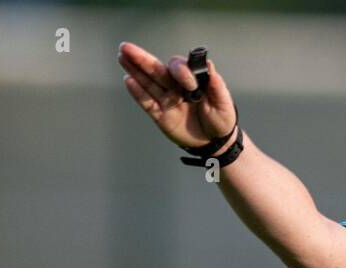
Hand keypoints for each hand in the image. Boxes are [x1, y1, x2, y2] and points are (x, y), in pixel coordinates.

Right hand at [118, 42, 237, 150]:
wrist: (216, 142)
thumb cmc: (221, 119)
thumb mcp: (224, 103)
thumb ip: (216, 86)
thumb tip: (209, 65)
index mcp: (191, 80)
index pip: (179, 68)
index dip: (182, 72)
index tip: (190, 85)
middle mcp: (175, 87)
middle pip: (157, 69)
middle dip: (142, 58)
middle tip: (126, 47)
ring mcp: (166, 100)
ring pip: (148, 82)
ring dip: (134, 70)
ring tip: (122, 56)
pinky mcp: (160, 115)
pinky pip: (147, 103)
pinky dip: (138, 93)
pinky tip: (128, 80)